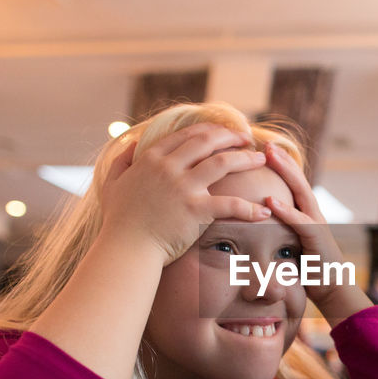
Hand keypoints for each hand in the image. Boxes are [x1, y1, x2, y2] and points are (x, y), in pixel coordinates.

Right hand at [99, 123, 270, 264]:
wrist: (125, 248)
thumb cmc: (119, 221)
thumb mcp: (113, 184)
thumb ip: (122, 161)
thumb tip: (130, 145)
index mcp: (151, 158)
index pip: (187, 134)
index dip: (210, 130)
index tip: (224, 132)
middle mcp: (169, 167)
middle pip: (208, 141)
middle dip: (231, 136)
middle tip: (247, 138)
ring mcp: (183, 188)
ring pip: (224, 163)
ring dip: (246, 159)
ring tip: (261, 159)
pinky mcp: (196, 211)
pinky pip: (231, 205)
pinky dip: (251, 208)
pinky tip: (264, 212)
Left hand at [263, 143, 371, 323]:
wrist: (331, 288)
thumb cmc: (307, 267)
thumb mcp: (290, 243)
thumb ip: (278, 229)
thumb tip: (257, 222)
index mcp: (306, 213)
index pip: (292, 183)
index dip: (280, 165)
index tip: (262, 149)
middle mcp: (313, 213)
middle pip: (297, 179)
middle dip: (282, 159)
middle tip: (265, 142)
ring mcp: (317, 223)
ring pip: (300, 192)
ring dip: (285, 172)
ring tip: (268, 156)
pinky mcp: (316, 239)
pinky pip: (299, 221)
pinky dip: (284, 210)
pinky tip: (269, 200)